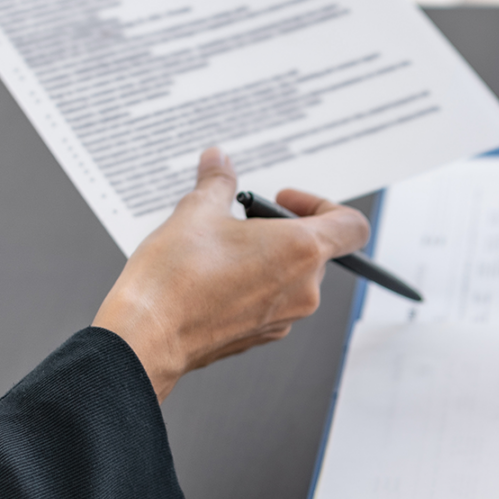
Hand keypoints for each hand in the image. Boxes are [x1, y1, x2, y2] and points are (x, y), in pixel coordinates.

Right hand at [93, 148, 370, 400]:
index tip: (284, 201)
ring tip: (216, 249)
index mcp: (301, 251)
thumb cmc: (176, 280)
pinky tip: (209, 278)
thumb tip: (218, 161)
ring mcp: (283, 319)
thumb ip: (217, 181)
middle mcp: (303, 290)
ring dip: (262, 258)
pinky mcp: (258, 337)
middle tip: (237, 220)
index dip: (322, 204)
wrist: (147, 336)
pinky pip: (268, 303)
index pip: (352, 226)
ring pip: (288, 278)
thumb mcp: (197, 211)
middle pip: (313, 250)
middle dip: (278, 230)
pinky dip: (249, 286)